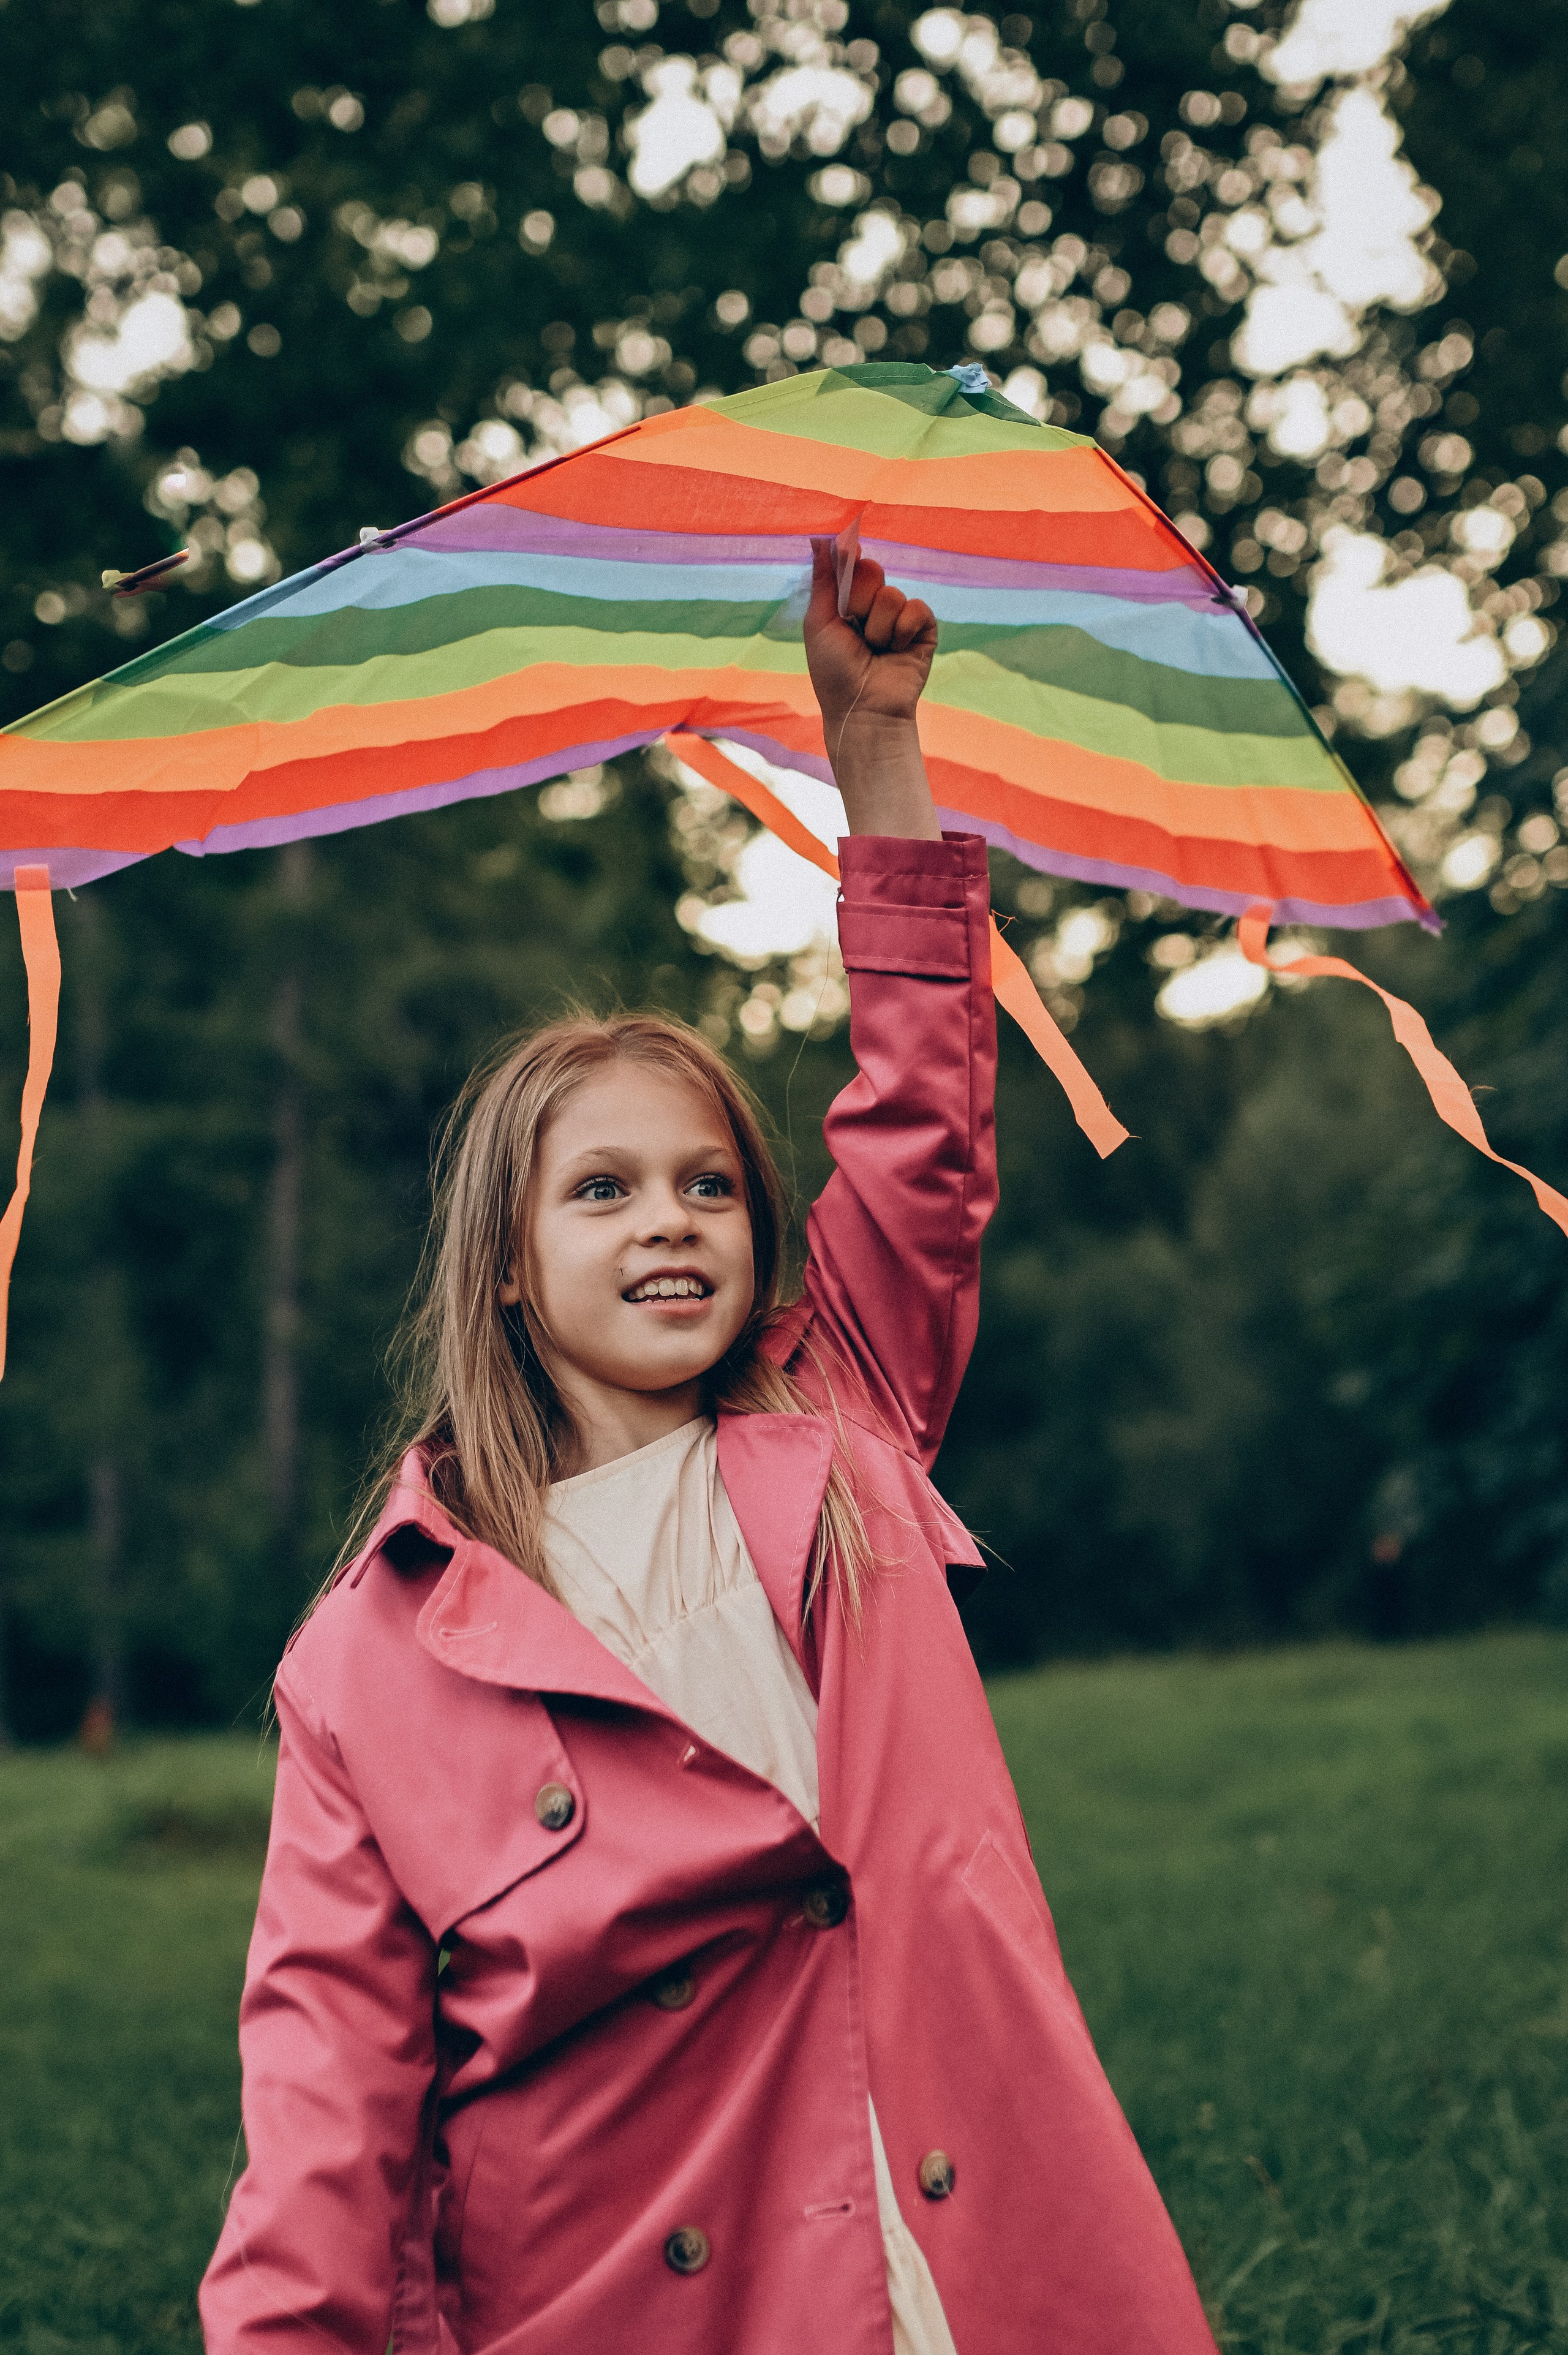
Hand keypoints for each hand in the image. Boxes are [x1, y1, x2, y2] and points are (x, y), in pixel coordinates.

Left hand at [804, 539, 937, 752]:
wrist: (863, 708)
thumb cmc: (834, 673)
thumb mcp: (819, 624)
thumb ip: (823, 581)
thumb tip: (819, 538)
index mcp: (847, 602)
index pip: (852, 564)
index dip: (849, 562)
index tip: (846, 559)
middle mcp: (873, 606)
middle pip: (872, 571)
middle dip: (859, 600)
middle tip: (854, 627)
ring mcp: (899, 617)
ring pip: (892, 595)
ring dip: (878, 627)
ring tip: (875, 650)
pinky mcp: (923, 629)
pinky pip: (916, 608)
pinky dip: (902, 631)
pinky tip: (897, 650)